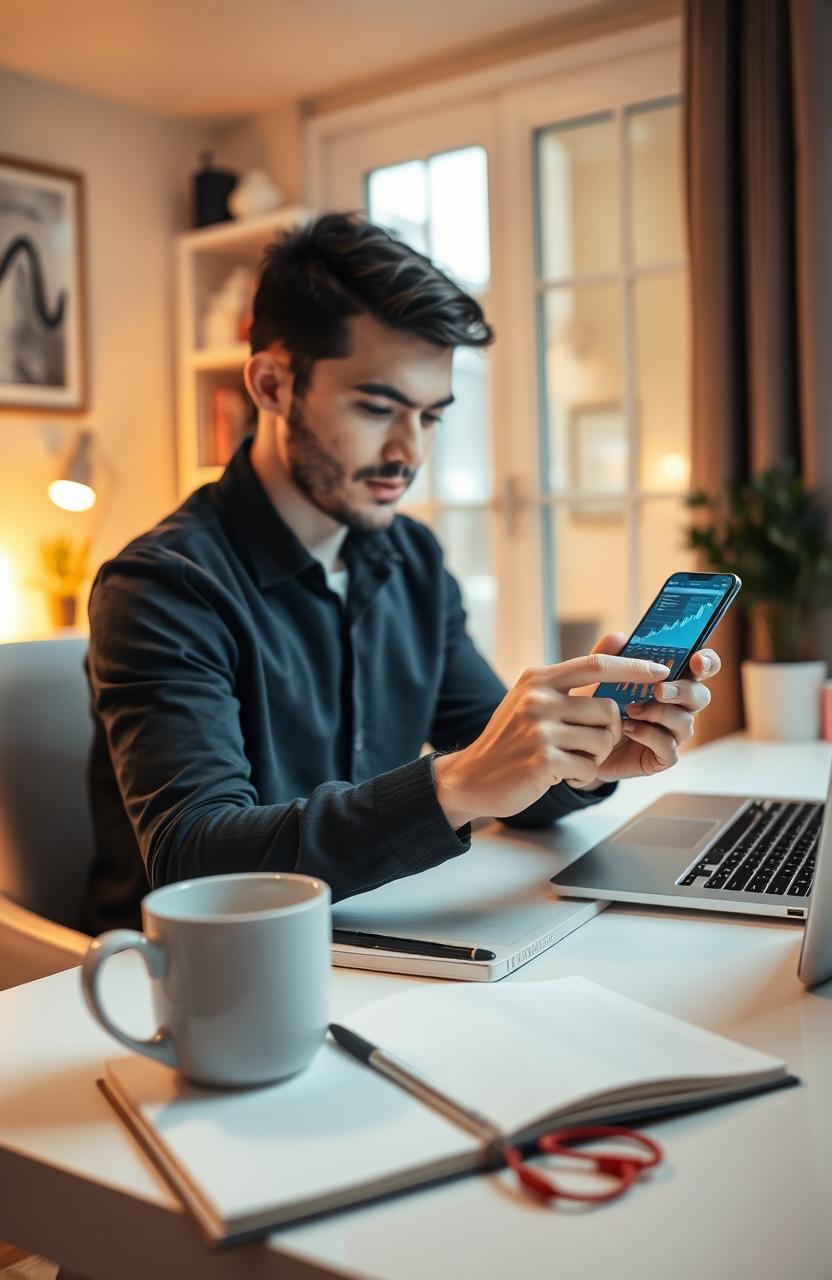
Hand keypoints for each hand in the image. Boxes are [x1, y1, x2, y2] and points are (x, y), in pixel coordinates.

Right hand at [433, 652, 671, 828]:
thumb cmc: (510, 739)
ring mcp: (540, 730)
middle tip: (588, 745)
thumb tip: (614, 645)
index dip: (632, 666)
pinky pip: (589, 767)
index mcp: (538, 679)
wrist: (472, 777)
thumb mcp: (530, 698)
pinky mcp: (543, 760)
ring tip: (570, 760)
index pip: (596, 664)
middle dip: (609, 731)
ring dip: (595, 756)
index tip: (660, 670)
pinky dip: (582, 775)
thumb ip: (568, 679)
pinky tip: (560, 774)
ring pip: (603, 739)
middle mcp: (538, 699)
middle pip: (607, 708)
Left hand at [569, 632, 721, 784]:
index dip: (707, 662)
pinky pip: (669, 748)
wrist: (583, 744)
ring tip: (630, 710)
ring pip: (686, 722)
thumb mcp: (598, 678)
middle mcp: (679, 707)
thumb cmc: (599, 706)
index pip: (702, 668)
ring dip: (659, 713)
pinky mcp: (663, 757)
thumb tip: (620, 637)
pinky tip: (628, 729)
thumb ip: (608, 656)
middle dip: (682, 691)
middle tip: (658, 690)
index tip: (697, 661)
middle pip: (701, 696)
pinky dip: (649, 736)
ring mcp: (673, 733)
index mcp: (671, 680)